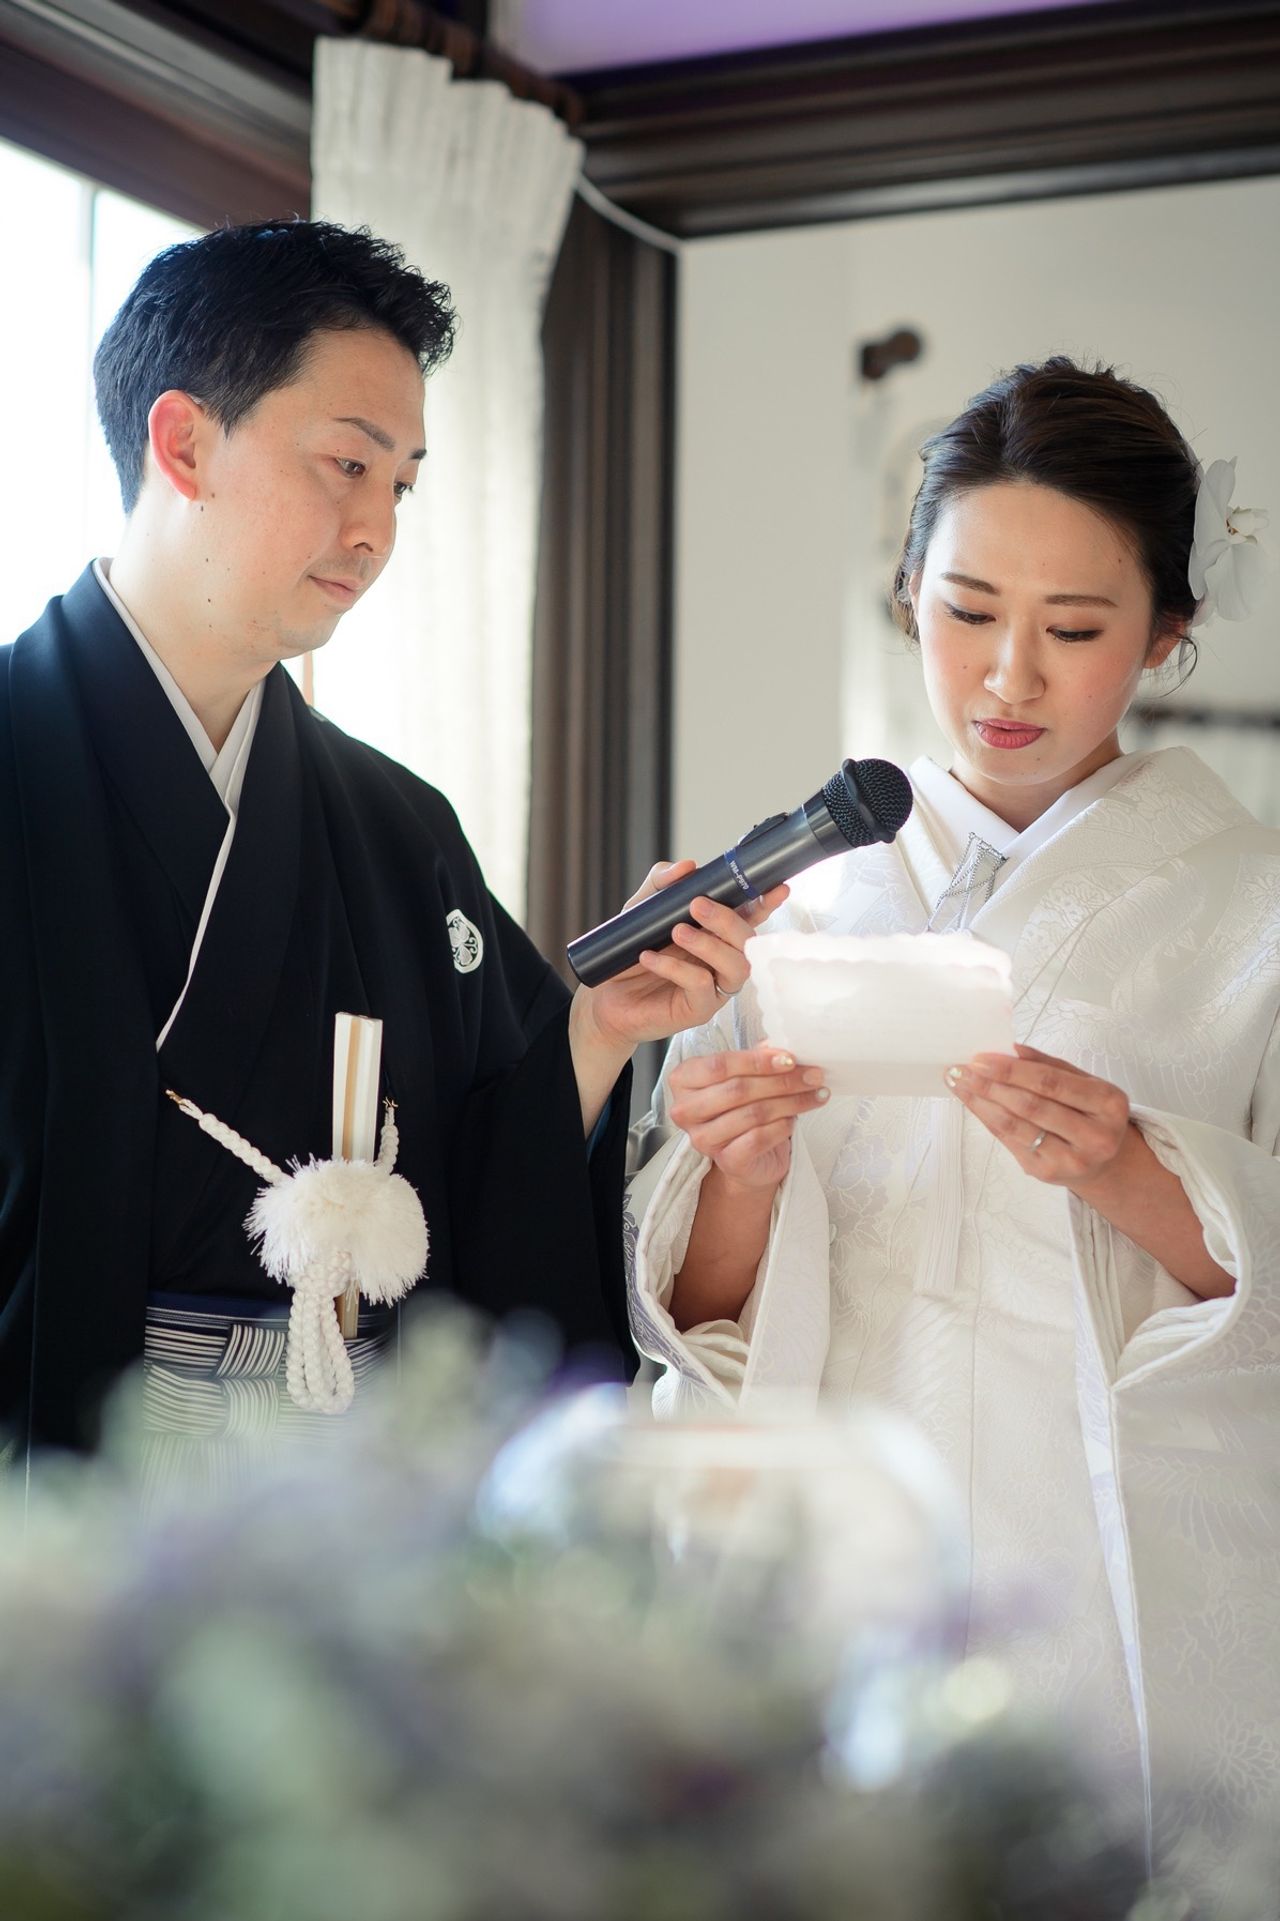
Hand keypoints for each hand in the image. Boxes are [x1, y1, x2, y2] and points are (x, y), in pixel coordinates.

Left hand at [573, 860, 788, 1055]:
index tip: (776, 888)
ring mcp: (714, 987)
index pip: (750, 917)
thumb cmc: (630, 953)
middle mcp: (722, 960)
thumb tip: (687, 866)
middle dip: (727, 920)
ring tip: (677, 932)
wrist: (604, 994)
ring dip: (709, 945)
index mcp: (716, 934)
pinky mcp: (699, 1009)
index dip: (766, 903)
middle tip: (697, 906)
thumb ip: (662, 883)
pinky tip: (650, 958)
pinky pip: (702, 986)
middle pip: (748, 940)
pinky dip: (676, 968)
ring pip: (737, 966)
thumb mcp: (641, 909)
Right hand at [668, 1045, 829, 1189]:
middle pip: (738, 1089)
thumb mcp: (745, 1077)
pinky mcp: (725, 1161)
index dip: (758, 1061)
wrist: (746, 1157)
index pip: (720, 1065)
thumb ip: (756, 1059)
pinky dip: (782, 1126)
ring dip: (791, 1102)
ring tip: (815, 1094)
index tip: (790, 1059)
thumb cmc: (742, 1108)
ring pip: (753, 1113)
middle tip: (813, 1075)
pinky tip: (795, 1119)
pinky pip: (759, 1138)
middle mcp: (686, 1110)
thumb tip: (780, 1047)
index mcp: (684, 1080)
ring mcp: (703, 1138)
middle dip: (782, 1081)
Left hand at [946, 1043, 1132, 1190]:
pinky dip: (987, 1118)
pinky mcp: (1046, 1171)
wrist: (1103, 1161)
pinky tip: (973, 1102)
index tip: (981, 1058)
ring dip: (981, 1102)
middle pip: (1031, 1106)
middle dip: (991, 1085)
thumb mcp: (1084, 1083)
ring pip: (1016, 1126)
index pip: (1051, 1083)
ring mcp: (1070, 1159)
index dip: (1012, 1071)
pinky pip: (1009, 1140)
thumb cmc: (1090, 1114)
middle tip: (962, 1069)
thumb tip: (1011, 1049)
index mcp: (1109, 1104)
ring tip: (959, 1083)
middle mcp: (1095, 1137)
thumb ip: (1049, 1064)